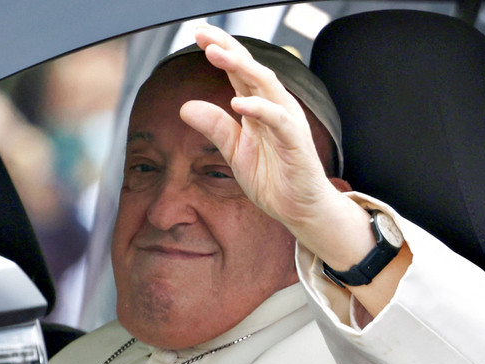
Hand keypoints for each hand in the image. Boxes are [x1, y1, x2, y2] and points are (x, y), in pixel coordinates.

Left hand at [179, 24, 339, 231]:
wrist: (299, 208)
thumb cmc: (272, 178)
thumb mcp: (235, 151)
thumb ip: (216, 127)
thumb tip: (184, 107)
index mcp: (260, 107)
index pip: (240, 72)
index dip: (221, 50)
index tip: (197, 33)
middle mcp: (276, 107)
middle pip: (252, 69)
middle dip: (227, 48)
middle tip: (202, 33)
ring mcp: (288, 122)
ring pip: (266, 85)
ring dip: (241, 67)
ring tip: (214, 54)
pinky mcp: (296, 142)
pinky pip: (278, 120)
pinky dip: (259, 108)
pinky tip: (237, 102)